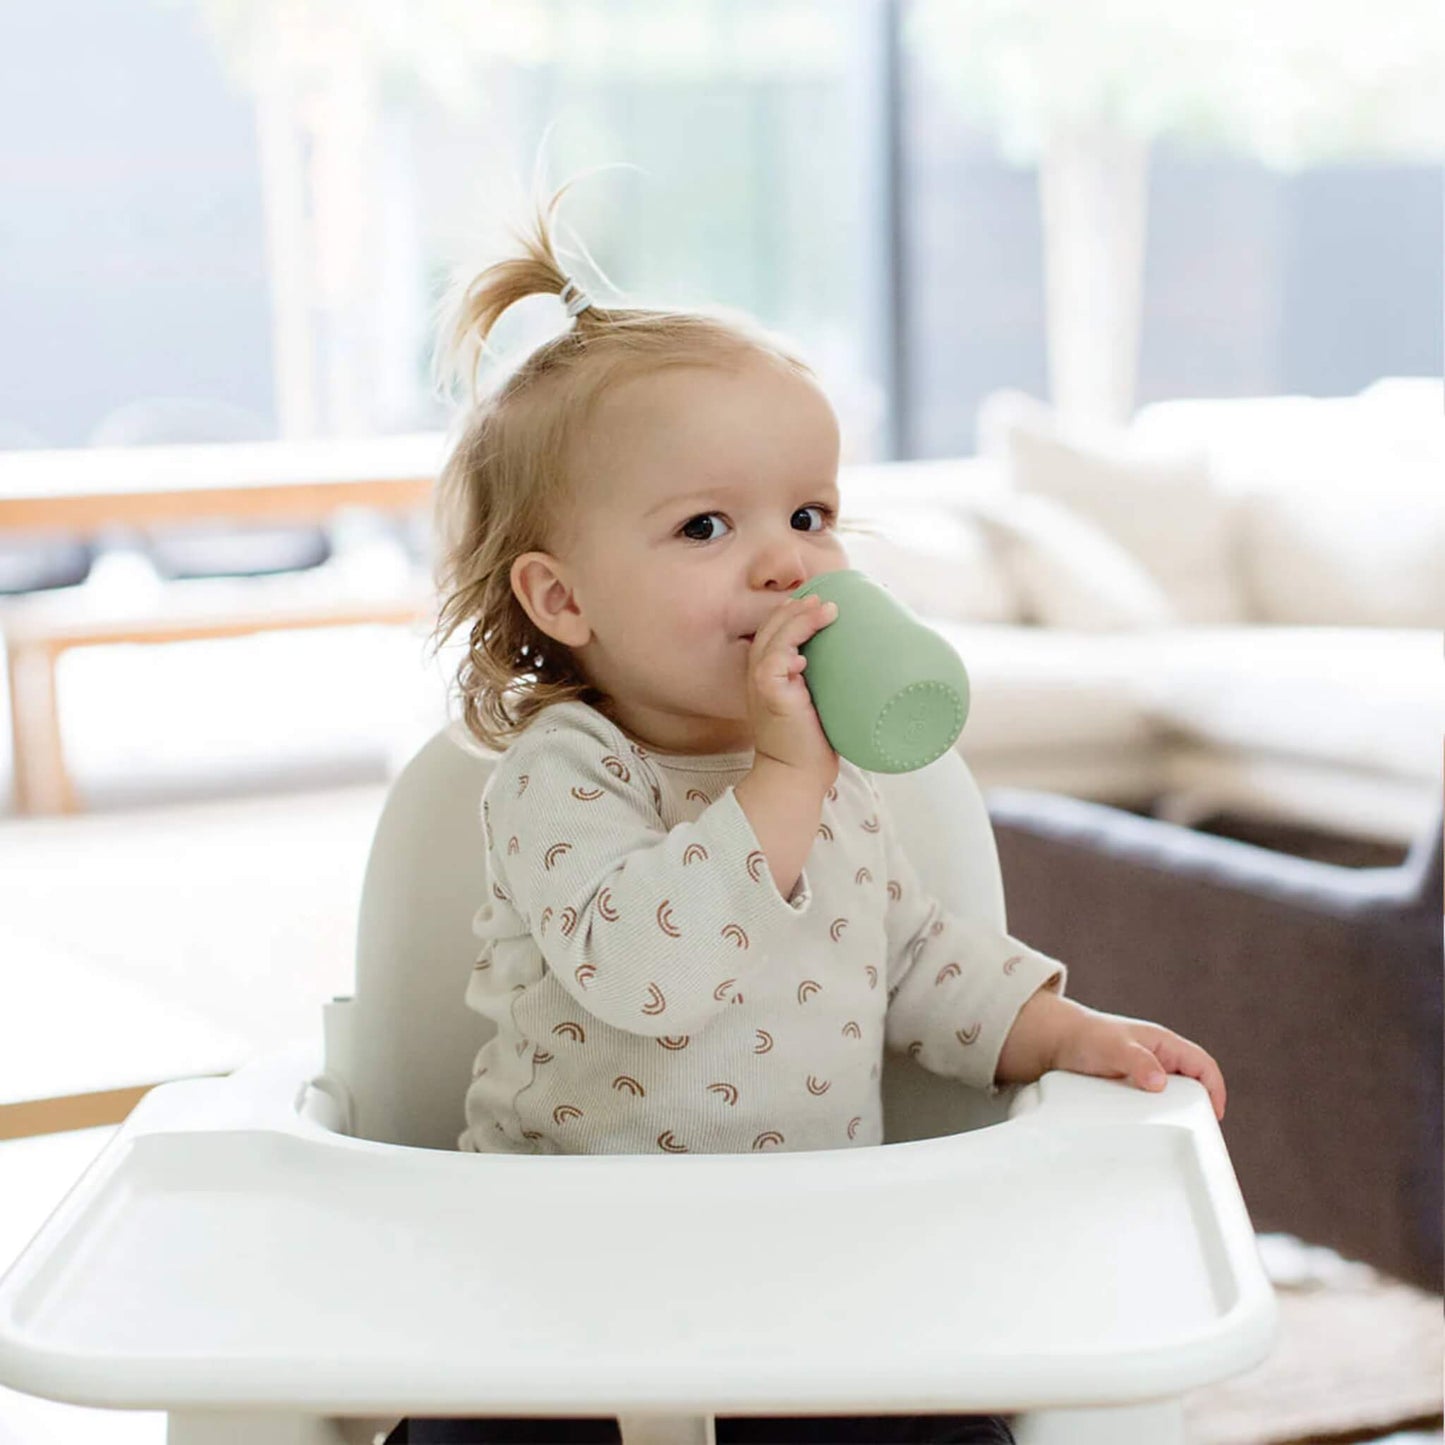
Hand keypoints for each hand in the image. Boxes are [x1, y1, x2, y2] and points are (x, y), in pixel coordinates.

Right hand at [746, 593, 839, 787]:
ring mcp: (762, 684)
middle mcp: (760, 673)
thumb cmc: (811, 742)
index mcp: (769, 672)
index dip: (793, 611)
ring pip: (773, 637)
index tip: (820, 601)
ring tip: (827, 610)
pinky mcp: (769, 696)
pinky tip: (805, 652)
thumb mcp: (816, 700)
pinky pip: (773, 662)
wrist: (797, 775)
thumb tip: (862, 658)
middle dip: (798, 607)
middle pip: (772, 625)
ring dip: (799, 619)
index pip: (774, 630)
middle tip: (826, 600)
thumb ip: (823, 678)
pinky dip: (788, 650)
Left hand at [1051, 1005, 1227, 1121]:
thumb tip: (1160, 1081)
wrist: (1053, 1041)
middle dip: (1197, 1107)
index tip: (1214, 1116)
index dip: (1215, 1089)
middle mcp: (1158, 1058)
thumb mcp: (1112, 1047)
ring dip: (1175, 1114)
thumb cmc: (1084, 1036)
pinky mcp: (1130, 1088)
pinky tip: (1149, 1131)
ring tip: (1172, 1136)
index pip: (1203, 1065)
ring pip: (1172, 1096)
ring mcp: (1144, 1074)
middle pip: (1192, 1085)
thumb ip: (1136, 1060)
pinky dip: (1155, 1117)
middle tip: (1195, 1134)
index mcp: (1164, 1044)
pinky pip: (1151, 1104)